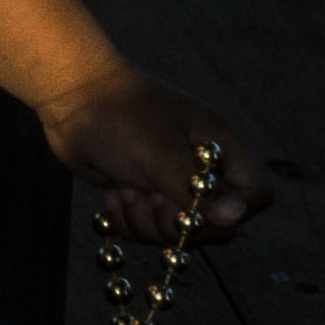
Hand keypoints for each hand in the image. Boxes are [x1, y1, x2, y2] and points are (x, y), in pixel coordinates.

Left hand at [28, 64, 268, 243]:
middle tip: (150, 199)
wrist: (70, 95)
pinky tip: (112, 196)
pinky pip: (146, 227)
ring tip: (126, 193)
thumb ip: (197, 190)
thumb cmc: (119, 113)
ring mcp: (168, 179)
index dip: (235, 210)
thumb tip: (234, 217)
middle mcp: (198, 165)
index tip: (197, 207)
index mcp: (217, 146)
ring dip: (148, 222)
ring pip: (178, 229)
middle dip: (181, 222)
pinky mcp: (140, 189)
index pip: (254, 192)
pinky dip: (128, 221)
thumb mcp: (159, 153)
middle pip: (215, 222)